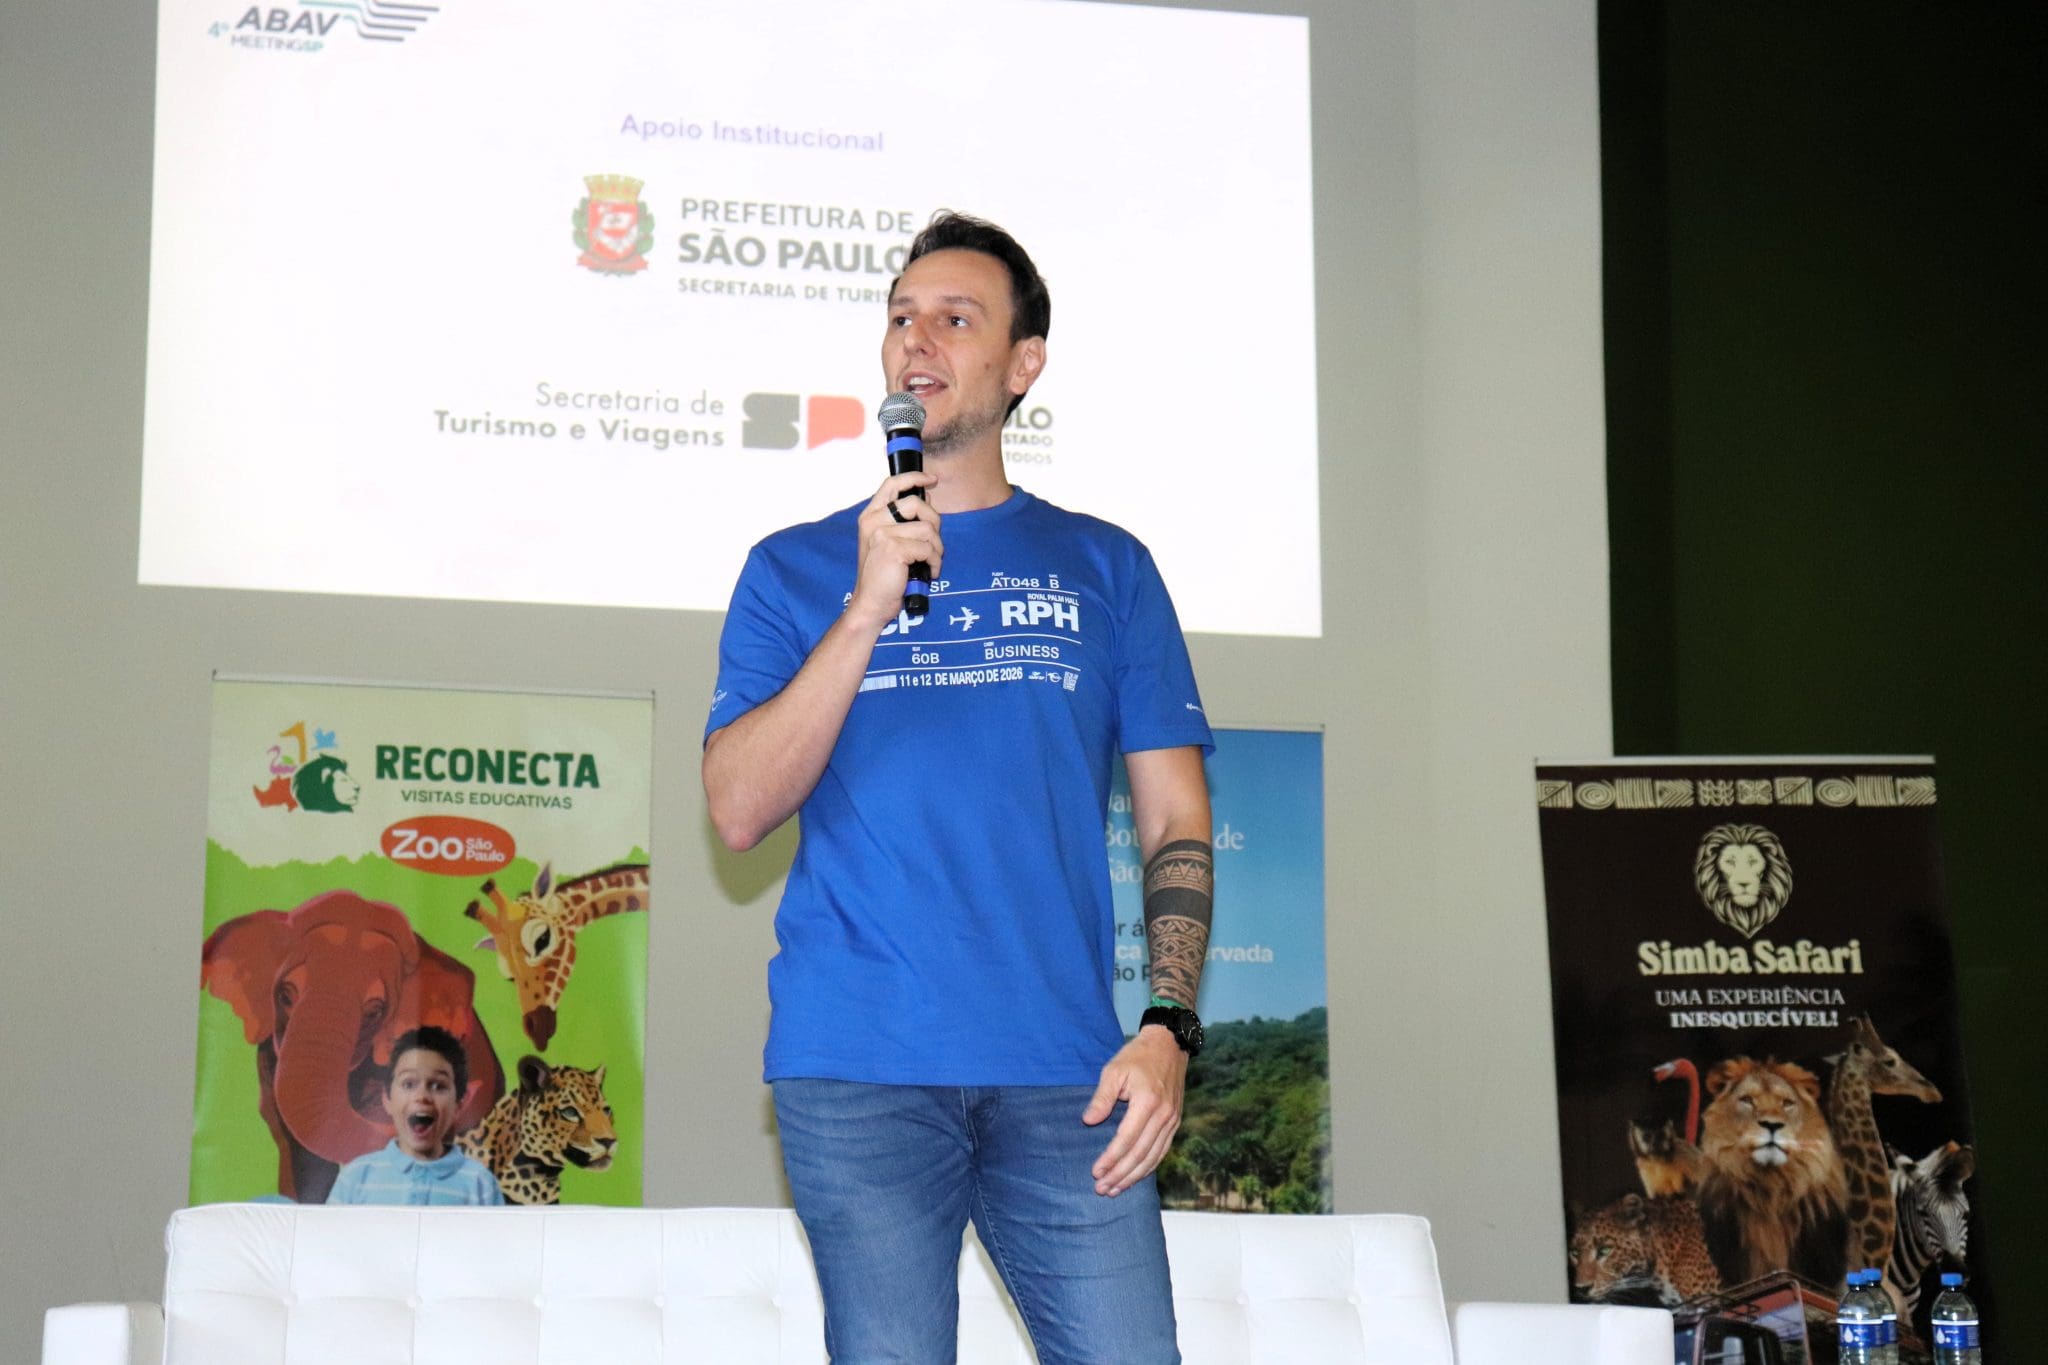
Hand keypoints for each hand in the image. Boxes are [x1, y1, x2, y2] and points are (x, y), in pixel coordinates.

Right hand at [846, 471, 941, 631]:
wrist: (871, 603)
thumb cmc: (884, 576)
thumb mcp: (889, 542)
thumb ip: (903, 521)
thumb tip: (927, 498)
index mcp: (870, 516)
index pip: (892, 484)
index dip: (915, 477)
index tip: (932, 479)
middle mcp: (873, 521)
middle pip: (917, 503)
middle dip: (934, 522)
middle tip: (933, 543)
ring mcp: (882, 534)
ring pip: (928, 528)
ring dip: (937, 549)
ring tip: (930, 563)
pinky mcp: (894, 549)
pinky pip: (929, 549)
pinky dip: (935, 563)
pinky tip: (928, 573)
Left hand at [1082, 1026, 1186, 1196]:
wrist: (1169, 1045)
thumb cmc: (1138, 1056)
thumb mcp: (1113, 1070)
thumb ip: (1102, 1098)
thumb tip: (1089, 1121)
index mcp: (1147, 1102)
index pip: (1126, 1140)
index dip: (1111, 1159)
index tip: (1096, 1172)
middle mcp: (1163, 1116)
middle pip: (1140, 1154)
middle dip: (1120, 1175)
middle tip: (1102, 1189)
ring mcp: (1172, 1120)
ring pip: (1153, 1157)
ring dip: (1133, 1176)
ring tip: (1116, 1189)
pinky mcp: (1175, 1122)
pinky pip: (1162, 1151)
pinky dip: (1149, 1167)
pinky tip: (1136, 1176)